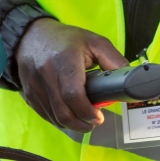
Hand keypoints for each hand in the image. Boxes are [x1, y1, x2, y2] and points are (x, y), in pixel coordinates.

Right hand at [14, 18, 128, 131]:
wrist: (31, 36)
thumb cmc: (65, 39)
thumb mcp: (94, 42)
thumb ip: (114, 60)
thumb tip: (130, 80)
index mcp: (65, 59)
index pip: (73, 95)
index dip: (87, 112)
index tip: (98, 117)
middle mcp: (46, 73)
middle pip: (63, 112)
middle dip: (82, 124)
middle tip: (94, 122)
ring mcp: (34, 86)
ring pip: (54, 118)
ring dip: (72, 124)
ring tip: (83, 118)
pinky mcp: (29, 94)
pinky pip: (45, 116)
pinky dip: (60, 120)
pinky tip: (69, 113)